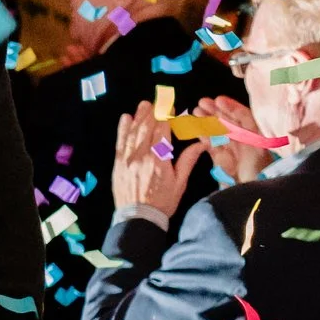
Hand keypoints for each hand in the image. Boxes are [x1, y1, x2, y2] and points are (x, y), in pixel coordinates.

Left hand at [111, 100, 207, 222]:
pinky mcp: (117, 164)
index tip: (170, 109)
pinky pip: (120, 142)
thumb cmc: (163, 202)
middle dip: (152, 113)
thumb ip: (188, 160)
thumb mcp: (179, 183)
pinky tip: (125, 119)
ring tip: (143, 106)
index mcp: (159, 160)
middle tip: (156, 102)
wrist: (138, 218)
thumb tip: (202, 143)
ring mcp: (127, 159)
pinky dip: (123, 129)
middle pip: (146, 128)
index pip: (162, 131)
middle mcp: (141, 156)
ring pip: (132, 133)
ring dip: (138, 117)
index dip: (166, 118)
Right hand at [195, 95, 275, 183]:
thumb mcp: (256, 144)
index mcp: (256, 135)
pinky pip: (212, 145)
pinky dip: (204, 136)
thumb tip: (236, 108)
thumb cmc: (258, 168)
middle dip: (215, 111)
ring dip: (207, 121)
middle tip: (201, 102)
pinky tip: (196, 128)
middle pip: (229, 122)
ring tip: (195, 111)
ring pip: (218, 132)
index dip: (231, 107)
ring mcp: (232, 151)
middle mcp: (245, 141)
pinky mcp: (222, 161)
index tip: (218, 99)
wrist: (251, 192)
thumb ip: (246, 125)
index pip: (244, 116)